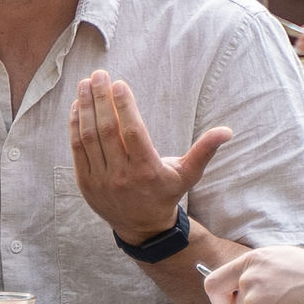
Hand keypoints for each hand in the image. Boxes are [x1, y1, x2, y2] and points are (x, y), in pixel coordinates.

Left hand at [70, 72, 228, 248]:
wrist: (143, 228)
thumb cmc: (167, 193)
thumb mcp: (188, 175)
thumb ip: (204, 150)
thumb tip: (227, 131)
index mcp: (147, 170)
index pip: (133, 131)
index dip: (124, 106)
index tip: (118, 83)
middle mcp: (121, 175)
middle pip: (107, 130)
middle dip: (101, 99)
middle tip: (99, 75)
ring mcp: (100, 180)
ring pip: (88, 137)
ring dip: (85, 108)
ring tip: (85, 84)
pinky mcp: (85, 183)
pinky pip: (77, 149)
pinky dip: (75, 126)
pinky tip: (78, 106)